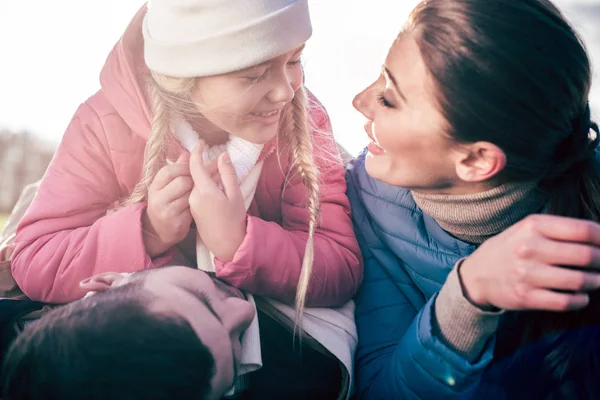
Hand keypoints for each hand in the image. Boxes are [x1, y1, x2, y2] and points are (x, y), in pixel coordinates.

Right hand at [142, 153, 217, 256]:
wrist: (158, 230)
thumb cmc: (166, 202)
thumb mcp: (166, 186)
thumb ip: (177, 169)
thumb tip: (187, 153)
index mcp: (155, 186)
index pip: (170, 170)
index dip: (186, 166)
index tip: (198, 164)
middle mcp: (159, 198)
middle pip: (183, 182)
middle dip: (198, 178)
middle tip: (212, 173)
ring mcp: (168, 212)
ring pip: (190, 196)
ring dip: (203, 190)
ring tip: (214, 184)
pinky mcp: (178, 223)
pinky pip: (194, 210)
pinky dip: (202, 204)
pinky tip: (209, 200)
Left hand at [189, 142, 246, 261]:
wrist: (226, 243)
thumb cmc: (234, 219)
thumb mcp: (235, 194)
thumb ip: (228, 174)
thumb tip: (222, 156)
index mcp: (204, 190)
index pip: (195, 165)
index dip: (197, 151)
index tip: (201, 142)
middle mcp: (194, 196)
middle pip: (196, 174)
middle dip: (207, 165)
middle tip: (222, 163)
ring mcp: (192, 203)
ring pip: (196, 183)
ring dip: (206, 176)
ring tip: (221, 176)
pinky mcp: (193, 209)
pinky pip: (196, 192)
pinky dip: (204, 186)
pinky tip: (216, 189)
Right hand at [460, 214, 599, 311]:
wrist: (478, 274)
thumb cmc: (512, 248)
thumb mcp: (528, 229)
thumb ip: (561, 230)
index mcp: (533, 226)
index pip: (583, 230)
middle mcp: (529, 248)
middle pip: (586, 255)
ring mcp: (527, 274)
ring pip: (579, 281)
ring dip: (596, 282)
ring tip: (596, 280)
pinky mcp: (526, 297)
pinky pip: (566, 302)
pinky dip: (581, 300)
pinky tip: (581, 296)